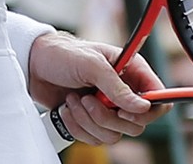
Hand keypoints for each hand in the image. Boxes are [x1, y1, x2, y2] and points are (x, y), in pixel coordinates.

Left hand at [28, 33, 169, 144]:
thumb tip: (142, 107)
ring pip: (114, 134)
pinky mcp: (92, 121)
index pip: (158, 98)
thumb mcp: (91, 64)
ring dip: (89, 121)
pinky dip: (78, 127)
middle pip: (136, 124)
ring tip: (74, 100)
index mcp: (131, 71)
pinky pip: (95, 138)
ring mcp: (108, 108)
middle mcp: (123, 92)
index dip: (147, 111)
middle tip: (89, 100)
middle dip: (108, 117)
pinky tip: (67, 109)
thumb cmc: (63, 54)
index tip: (123, 111)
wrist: (34, 65)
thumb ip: (117, 87)